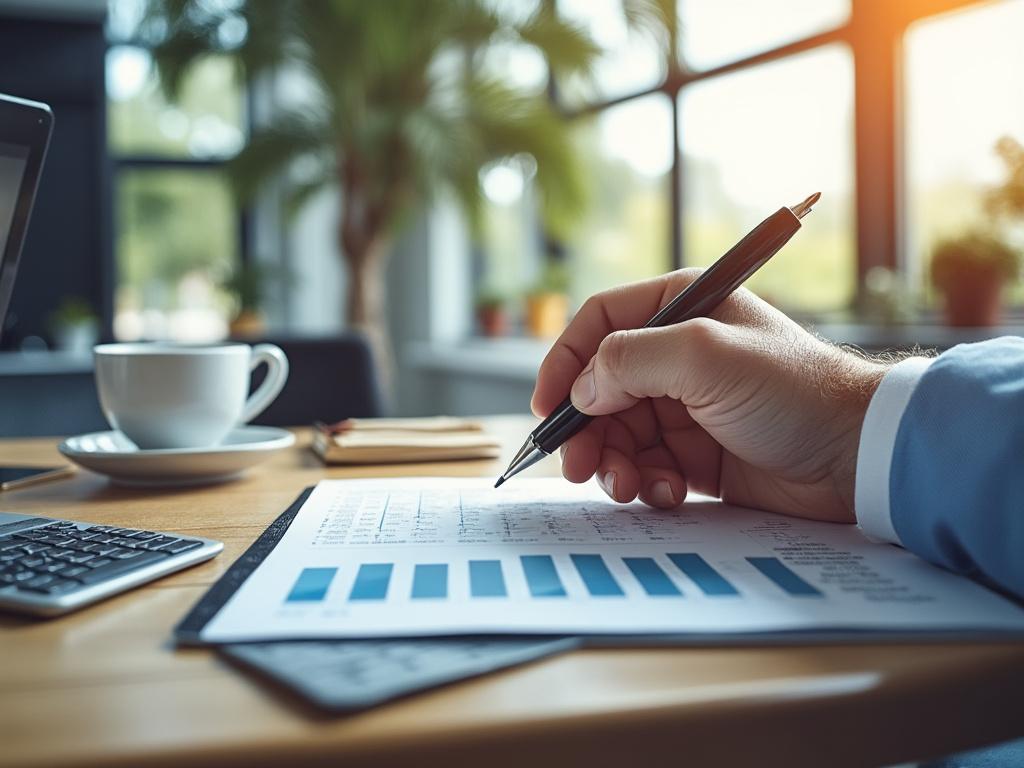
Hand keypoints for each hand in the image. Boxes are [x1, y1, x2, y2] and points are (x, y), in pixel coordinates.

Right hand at [531, 269, 886, 522]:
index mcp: (680, 307)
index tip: (548, 408)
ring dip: (613, 463)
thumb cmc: (793, 390)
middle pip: (600, 388)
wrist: (856, 456)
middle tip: (580, 467)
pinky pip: (646, 466)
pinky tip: (668, 494)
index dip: (565, 363)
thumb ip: (630, 360)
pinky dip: (645, 483)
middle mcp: (676, 353)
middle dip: (586, 430)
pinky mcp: (695, 453)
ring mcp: (685, 405)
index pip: (599, 324)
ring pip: (618, 433)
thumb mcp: (705, 356)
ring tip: (629, 487)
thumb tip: (581, 389)